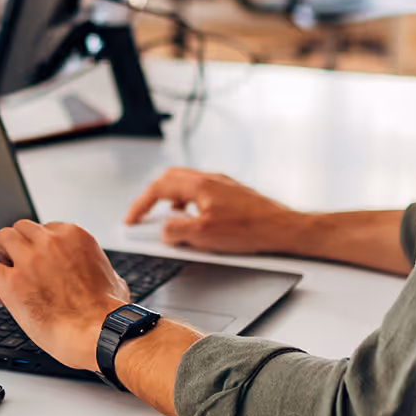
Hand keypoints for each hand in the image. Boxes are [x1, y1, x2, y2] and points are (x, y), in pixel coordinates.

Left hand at [0, 220, 127, 372]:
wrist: (99, 334)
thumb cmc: (107, 314)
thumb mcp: (114, 279)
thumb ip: (99, 269)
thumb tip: (101, 276)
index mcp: (74, 237)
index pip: (46, 228)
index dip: (41, 247)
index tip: (42, 264)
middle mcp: (50, 242)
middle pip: (22, 228)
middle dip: (21, 246)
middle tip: (23, 267)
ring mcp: (29, 260)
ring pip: (3, 237)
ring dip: (4, 255)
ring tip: (9, 275)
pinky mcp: (11, 282)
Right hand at [125, 168, 303, 254]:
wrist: (283, 229)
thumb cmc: (249, 230)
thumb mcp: (203, 235)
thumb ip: (176, 231)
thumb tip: (164, 229)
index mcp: (199, 185)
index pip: (158, 187)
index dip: (140, 204)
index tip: (132, 220)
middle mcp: (210, 179)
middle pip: (171, 179)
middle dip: (153, 197)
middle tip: (144, 215)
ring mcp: (222, 184)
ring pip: (187, 185)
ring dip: (172, 201)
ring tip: (169, 221)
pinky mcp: (233, 194)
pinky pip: (202, 194)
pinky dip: (189, 205)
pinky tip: (196, 222)